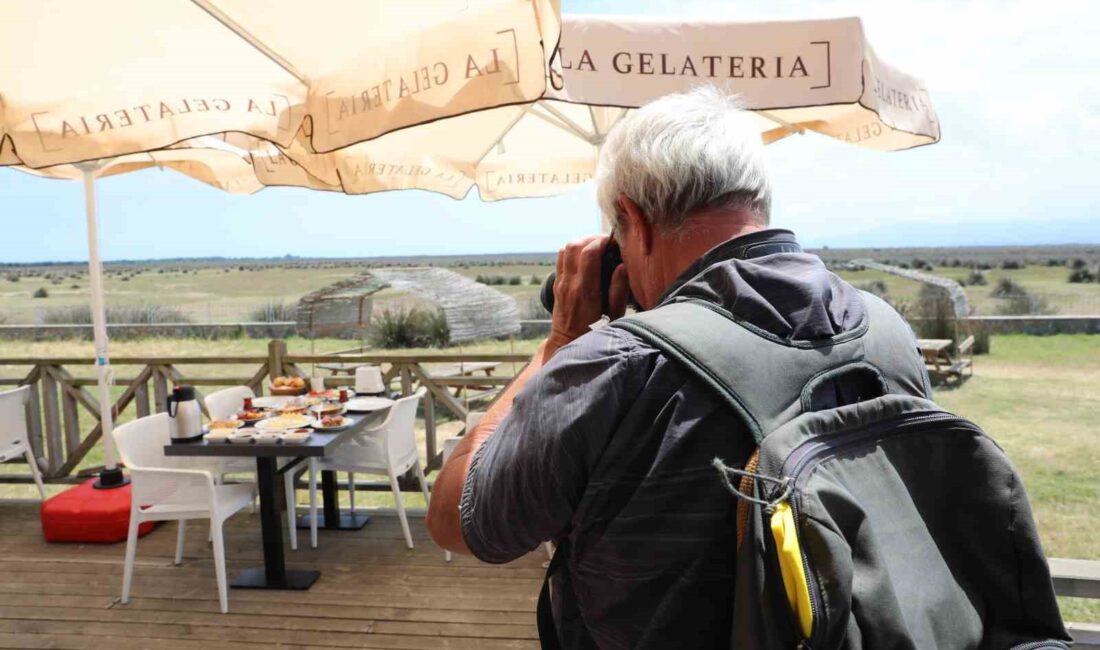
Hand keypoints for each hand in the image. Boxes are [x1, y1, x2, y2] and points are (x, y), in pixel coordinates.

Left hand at [545, 235, 629, 355]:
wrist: (567, 344)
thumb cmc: (594, 332)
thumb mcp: (614, 316)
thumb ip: (618, 291)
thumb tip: (622, 266)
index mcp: (586, 291)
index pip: (589, 254)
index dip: (601, 242)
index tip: (613, 242)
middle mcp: (570, 284)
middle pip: (574, 246)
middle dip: (591, 238)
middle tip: (606, 242)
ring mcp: (561, 283)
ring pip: (565, 248)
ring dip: (581, 242)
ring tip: (596, 246)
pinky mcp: (557, 284)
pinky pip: (561, 258)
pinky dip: (572, 251)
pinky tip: (584, 256)